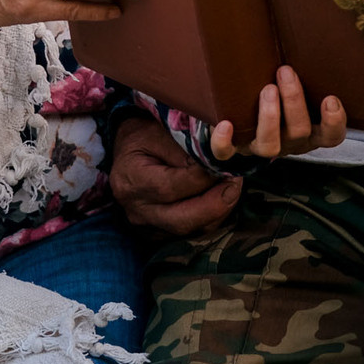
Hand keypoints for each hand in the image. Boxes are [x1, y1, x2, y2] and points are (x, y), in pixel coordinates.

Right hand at [109, 112, 244, 235]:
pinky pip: (189, 233)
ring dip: (217, 212)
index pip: (171, 187)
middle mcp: (136, 209)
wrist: (127, 150)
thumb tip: (216, 161)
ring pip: (189, 230)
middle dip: (215, 204)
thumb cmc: (143, 136)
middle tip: (236, 182)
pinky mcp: (158, 232)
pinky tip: (220, 199)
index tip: (225, 163)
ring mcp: (147, 225)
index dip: (202, 178)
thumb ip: (185, 147)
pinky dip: (209, 218)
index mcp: (132, 180)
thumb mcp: (159, 131)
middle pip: (181, 220)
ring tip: (232, 187)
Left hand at [207, 66, 346, 160]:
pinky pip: (228, 153)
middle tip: (285, 72)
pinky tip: (224, 124)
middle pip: (300, 133)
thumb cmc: (277, 90)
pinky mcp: (234, 150)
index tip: (330, 98)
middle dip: (294, 101)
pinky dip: (225, 141)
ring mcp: (261, 148)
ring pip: (270, 146)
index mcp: (309, 131)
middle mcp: (289, 142)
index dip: (334, 122)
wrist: (241, 116)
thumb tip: (304, 14)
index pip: (331, 136)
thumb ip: (304, 63)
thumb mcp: (296, 81)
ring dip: (270, 117)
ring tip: (266, 89)